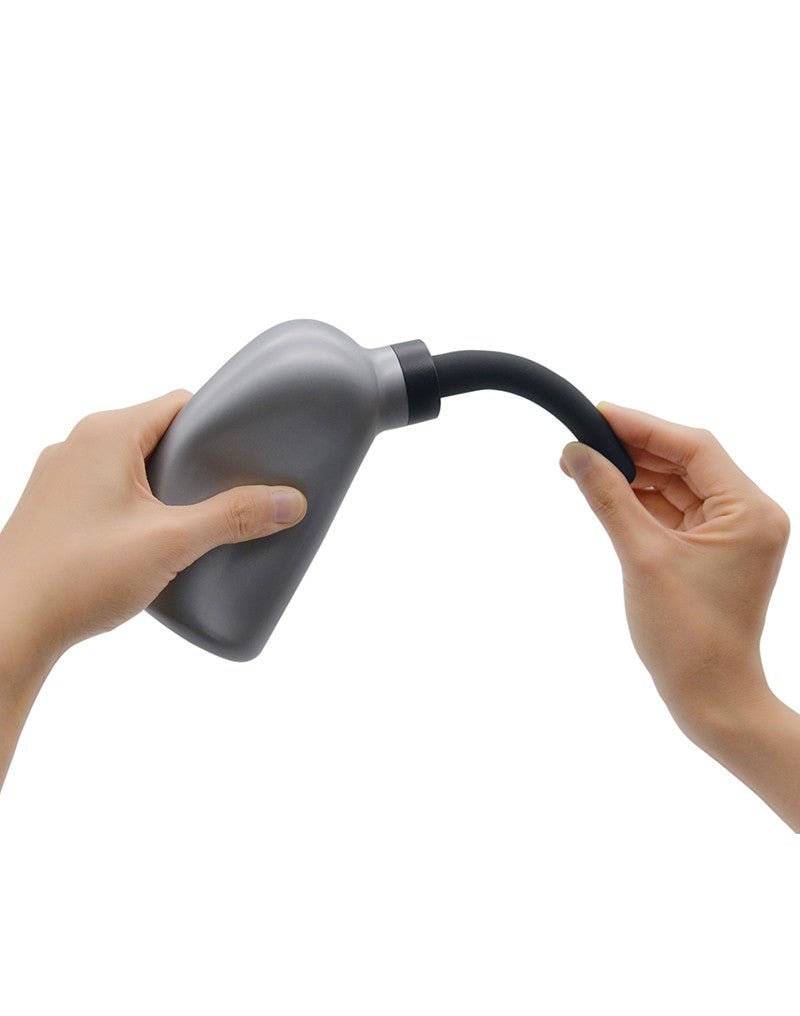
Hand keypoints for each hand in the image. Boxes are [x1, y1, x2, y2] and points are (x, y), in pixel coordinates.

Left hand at [0, 389, 306, 696]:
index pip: (180, 405)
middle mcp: (78, 445)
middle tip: (232, 495)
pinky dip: (138, 507)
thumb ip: (233, 518)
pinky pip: (108, 491)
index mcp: (107, 434)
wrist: (7, 626)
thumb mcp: (171, 543)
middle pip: (159, 435)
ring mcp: (60, 477)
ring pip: (133, 466)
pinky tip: (154, 544)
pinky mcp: (53, 509)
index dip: (220, 424)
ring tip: (198, 523)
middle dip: (198, 463)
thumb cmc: (76, 576)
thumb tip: (290, 501)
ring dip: (167, 489)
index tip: (250, 452)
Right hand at [561, 405, 799, 828]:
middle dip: (634, 449)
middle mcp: (750, 516)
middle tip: (583, 439)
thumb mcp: (641, 557)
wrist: (711, 697)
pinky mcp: (715, 551)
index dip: (643, 425)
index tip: (598, 413)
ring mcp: (734, 534)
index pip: (694, 447)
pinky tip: (608, 491)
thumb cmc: (687, 637)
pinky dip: (643, 501)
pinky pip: (676, 511)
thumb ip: (608, 498)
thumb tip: (577, 453)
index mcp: (749, 512)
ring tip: (586, 463)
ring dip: (635, 474)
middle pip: (688, 461)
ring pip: (679, 485)